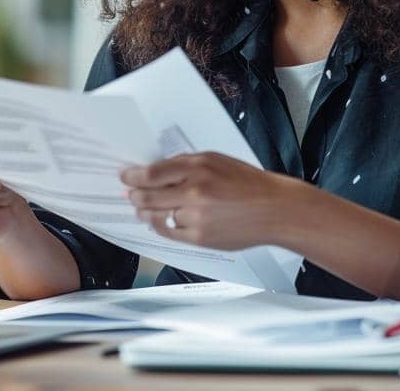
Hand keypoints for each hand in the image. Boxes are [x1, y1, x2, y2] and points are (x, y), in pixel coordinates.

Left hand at [120, 152, 298, 250]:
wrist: (274, 210)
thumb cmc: (247, 183)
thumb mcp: (216, 160)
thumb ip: (185, 164)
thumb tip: (155, 171)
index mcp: (198, 168)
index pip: (151, 173)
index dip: (132, 176)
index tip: (124, 177)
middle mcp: (194, 192)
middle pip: (148, 196)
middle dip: (134, 195)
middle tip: (129, 193)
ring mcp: (196, 218)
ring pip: (156, 216)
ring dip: (144, 212)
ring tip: (141, 208)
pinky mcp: (200, 238)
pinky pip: (169, 232)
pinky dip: (161, 225)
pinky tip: (160, 220)